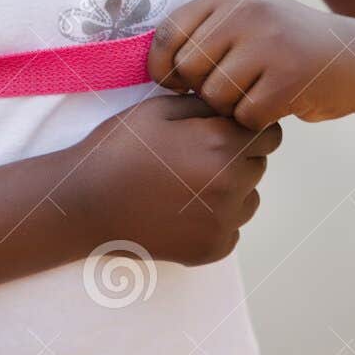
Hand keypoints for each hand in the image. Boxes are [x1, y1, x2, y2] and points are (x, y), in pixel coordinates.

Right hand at [78, 91, 281, 266]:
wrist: (84, 203)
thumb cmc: (118, 149)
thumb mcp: (158, 109)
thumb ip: (206, 105)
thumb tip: (235, 106)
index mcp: (221, 145)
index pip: (270, 134)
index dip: (247, 128)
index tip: (222, 130)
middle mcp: (231, 185)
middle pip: (259, 165)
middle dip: (237, 157)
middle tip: (194, 157)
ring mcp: (224, 222)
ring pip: (248, 198)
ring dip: (229, 190)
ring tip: (185, 185)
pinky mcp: (213, 249)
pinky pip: (231, 228)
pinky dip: (214, 220)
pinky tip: (179, 210)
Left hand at [148, 0, 354, 128]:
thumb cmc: (285, 49)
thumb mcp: (245, 22)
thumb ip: (203, 34)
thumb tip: (152, 68)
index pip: (168, 32)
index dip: (162, 66)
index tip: (175, 83)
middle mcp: (247, 13)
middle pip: (189, 68)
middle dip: (202, 90)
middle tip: (230, 88)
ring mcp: (271, 43)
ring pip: (215, 95)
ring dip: (230, 107)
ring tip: (255, 93)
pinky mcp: (290, 78)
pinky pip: (246, 115)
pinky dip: (256, 120)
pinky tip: (276, 105)